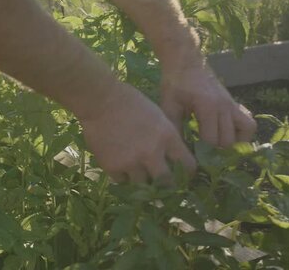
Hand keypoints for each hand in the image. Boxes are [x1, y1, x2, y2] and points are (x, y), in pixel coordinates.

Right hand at [78, 82, 196, 183]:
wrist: (100, 101)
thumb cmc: (131, 102)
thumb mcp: (158, 116)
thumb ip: (167, 138)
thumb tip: (175, 158)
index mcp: (167, 137)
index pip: (188, 165)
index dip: (188, 173)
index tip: (184, 176)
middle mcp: (152, 152)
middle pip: (167, 183)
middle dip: (167, 186)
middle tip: (164, 186)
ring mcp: (131, 162)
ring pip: (143, 186)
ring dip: (143, 183)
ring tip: (140, 177)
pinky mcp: (112, 167)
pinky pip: (123, 182)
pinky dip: (124, 178)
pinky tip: (123, 168)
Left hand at [160, 59, 256, 147]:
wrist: (186, 62)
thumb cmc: (175, 82)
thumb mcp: (169, 105)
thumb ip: (175, 127)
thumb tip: (179, 149)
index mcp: (207, 107)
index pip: (211, 140)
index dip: (202, 152)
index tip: (191, 155)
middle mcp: (224, 107)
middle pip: (228, 140)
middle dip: (216, 151)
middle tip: (202, 154)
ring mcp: (232, 105)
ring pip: (244, 132)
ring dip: (232, 143)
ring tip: (217, 146)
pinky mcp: (234, 104)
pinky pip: (249, 122)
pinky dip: (243, 133)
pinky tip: (228, 136)